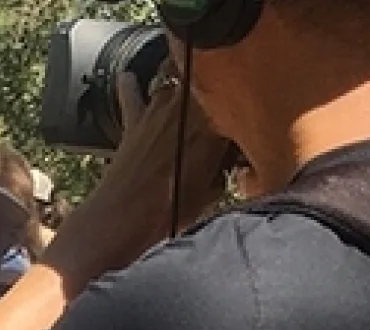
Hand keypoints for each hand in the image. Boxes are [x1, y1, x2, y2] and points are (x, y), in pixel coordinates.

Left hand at [104, 59, 233, 235]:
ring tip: (186, 82)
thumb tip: (229, 160)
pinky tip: (129, 77)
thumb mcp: (213, 190)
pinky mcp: (134, 117)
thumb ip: (225, 167)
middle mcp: (189, 106)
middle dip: (214, 84)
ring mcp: (159, 108)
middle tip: (218, 98)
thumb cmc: (173, 208)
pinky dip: (131, 85)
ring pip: (174, 76)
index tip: (243, 118)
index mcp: (218, 123)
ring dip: (181, 78)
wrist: (126, 214)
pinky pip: (131, 91)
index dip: (241, 108)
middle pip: (208, 79)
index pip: (238, 101)